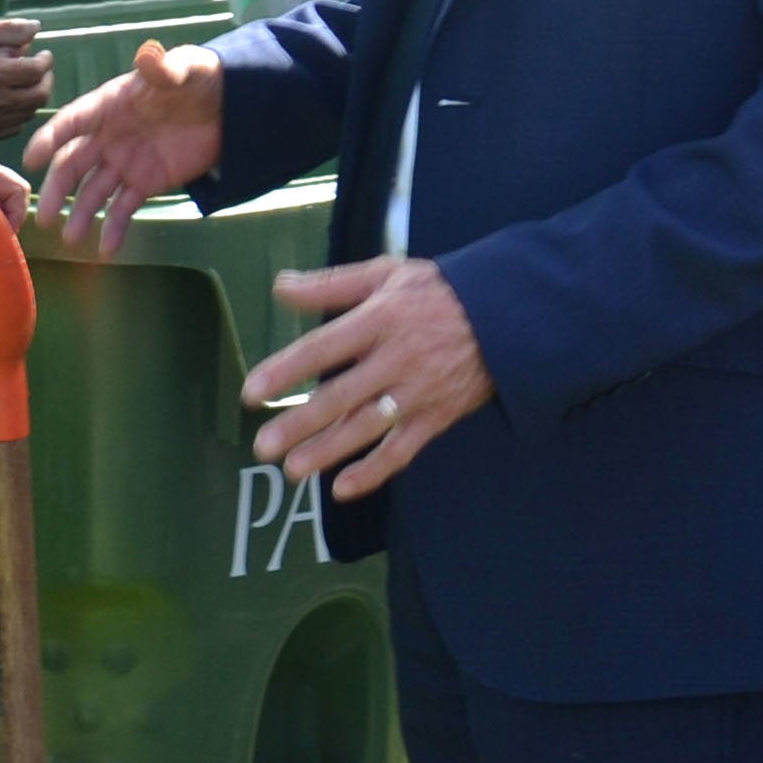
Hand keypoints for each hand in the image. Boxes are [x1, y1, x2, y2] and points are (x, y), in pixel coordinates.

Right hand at [0, 1, 52, 135]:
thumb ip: (9, 30)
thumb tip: (37, 27)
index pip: (38, 70)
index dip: (45, 61)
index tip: (43, 55)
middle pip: (39, 95)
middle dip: (45, 80)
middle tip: (41, 71)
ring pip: (28, 112)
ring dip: (33, 97)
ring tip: (27, 84)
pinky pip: (13, 127)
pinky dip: (18, 113)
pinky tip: (12, 100)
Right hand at [28, 38, 222, 254]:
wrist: (228, 105)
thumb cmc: (198, 78)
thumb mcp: (182, 69)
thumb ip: (162, 69)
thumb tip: (149, 56)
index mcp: (109, 106)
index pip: (72, 123)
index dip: (51, 139)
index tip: (32, 160)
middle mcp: (108, 137)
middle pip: (74, 165)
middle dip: (58, 191)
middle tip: (44, 216)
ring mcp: (125, 163)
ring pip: (94, 192)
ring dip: (81, 215)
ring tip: (73, 239)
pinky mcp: (145, 184)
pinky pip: (123, 208)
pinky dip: (114, 228)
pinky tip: (106, 249)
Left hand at [243, 257, 490, 500]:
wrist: (510, 314)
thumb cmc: (439, 292)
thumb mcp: (387, 274)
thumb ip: (330, 284)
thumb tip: (280, 286)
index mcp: (379, 319)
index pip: (323, 348)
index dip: (287, 371)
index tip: (253, 392)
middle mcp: (396, 359)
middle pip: (340, 396)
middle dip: (299, 424)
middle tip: (263, 447)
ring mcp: (418, 392)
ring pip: (367, 428)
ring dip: (329, 452)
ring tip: (293, 470)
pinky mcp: (437, 416)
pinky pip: (403, 450)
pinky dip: (374, 472)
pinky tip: (343, 488)